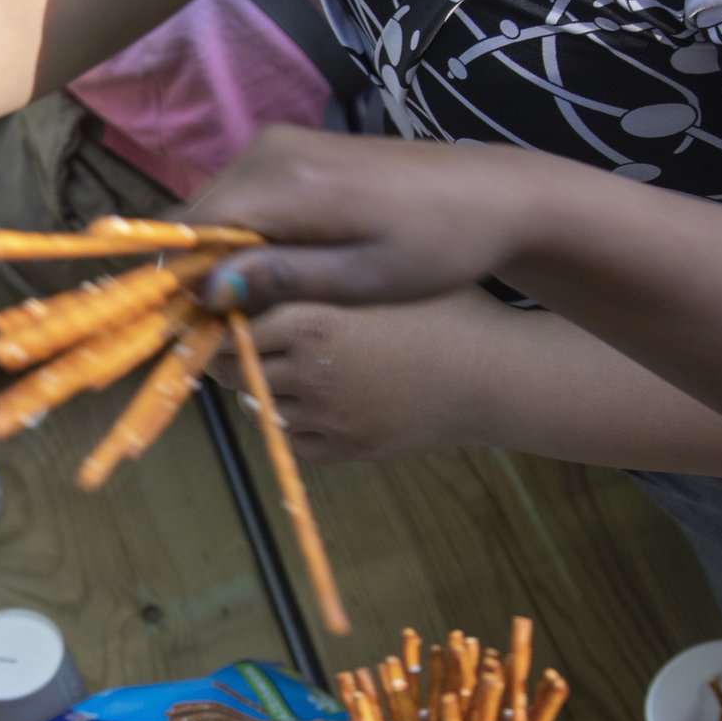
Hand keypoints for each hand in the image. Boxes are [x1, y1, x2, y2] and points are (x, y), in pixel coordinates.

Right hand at [184, 125, 543, 317]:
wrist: (497, 195)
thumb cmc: (440, 244)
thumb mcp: (364, 278)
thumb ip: (282, 278)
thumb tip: (205, 290)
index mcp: (284, 180)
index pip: (189, 228)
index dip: (181, 282)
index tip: (200, 330)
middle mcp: (269, 150)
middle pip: (195, 218)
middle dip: (200, 273)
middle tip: (234, 327)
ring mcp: (279, 144)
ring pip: (214, 210)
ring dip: (221, 257)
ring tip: (263, 302)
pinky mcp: (292, 149)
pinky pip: (242, 198)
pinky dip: (243, 237)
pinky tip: (280, 269)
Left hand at [207, 287, 505, 463]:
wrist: (496, 373)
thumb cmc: (444, 310)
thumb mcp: (378, 276)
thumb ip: (315, 276)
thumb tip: (257, 273)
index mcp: (311, 320)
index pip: (231, 324)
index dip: (225, 318)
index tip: (227, 311)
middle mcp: (309, 372)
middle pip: (232, 368)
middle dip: (231, 355)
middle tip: (240, 342)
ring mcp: (326, 416)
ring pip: (258, 407)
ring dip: (260, 389)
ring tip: (282, 368)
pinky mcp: (345, 447)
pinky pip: (292, 441)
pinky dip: (290, 424)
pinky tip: (311, 401)